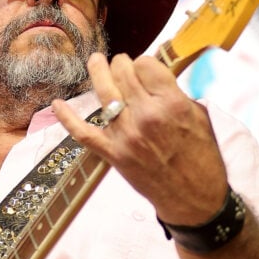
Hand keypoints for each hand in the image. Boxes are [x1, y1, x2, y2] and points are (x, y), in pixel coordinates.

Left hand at [52, 52, 228, 224]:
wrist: (194, 197)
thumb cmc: (201, 157)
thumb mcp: (199, 117)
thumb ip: (176, 94)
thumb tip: (157, 75)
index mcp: (171, 104)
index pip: (146, 64)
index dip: (144, 63)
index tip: (145, 68)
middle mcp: (147, 116)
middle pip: (123, 73)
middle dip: (122, 65)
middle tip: (123, 66)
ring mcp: (126, 135)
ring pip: (104, 92)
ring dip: (98, 72)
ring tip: (95, 61)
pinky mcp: (113, 153)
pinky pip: (84, 133)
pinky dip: (67, 118)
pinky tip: (56, 104)